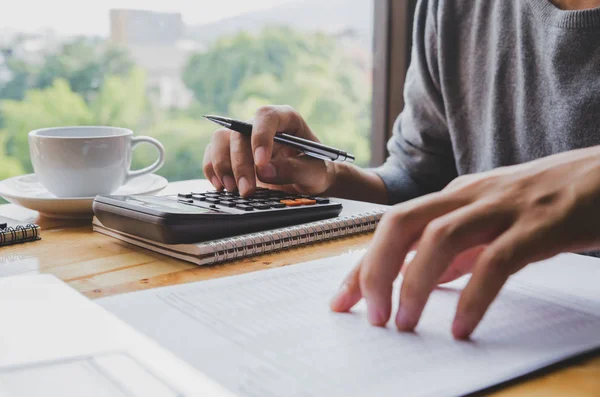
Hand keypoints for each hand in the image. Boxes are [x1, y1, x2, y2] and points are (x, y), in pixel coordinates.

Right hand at [203, 105, 335, 196]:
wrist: (308, 181)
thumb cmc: (314, 171)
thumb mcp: (313, 172)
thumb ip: (293, 169)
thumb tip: (264, 170)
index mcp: (286, 119)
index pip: (266, 117)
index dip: (260, 137)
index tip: (261, 163)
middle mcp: (261, 125)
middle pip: (239, 133)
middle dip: (241, 163)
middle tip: (247, 190)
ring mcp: (244, 138)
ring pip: (221, 140)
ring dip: (223, 166)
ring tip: (234, 190)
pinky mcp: (231, 152)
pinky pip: (212, 153)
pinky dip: (213, 170)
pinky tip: (222, 186)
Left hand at [330, 146, 599, 338]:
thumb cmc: (550, 198)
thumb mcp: (492, 220)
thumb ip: (460, 248)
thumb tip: (427, 278)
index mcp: (454, 196)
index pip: (392, 227)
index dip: (362, 264)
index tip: (342, 299)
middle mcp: (468, 196)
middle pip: (401, 224)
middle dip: (374, 270)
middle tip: (369, 317)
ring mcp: (502, 207)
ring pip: (439, 239)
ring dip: (413, 284)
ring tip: (403, 324)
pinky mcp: (539, 225)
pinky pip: (496, 262)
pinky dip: (473, 297)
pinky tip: (461, 326)